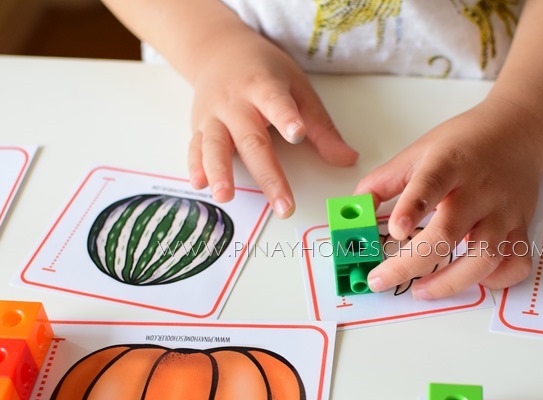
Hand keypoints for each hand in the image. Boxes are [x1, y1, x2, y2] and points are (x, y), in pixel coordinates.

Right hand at [187, 28, 357, 213]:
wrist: (220, 51)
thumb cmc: (263, 72)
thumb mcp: (298, 88)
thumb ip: (321, 127)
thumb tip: (347, 159)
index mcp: (264, 87)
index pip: (276, 103)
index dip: (287, 118)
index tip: (298, 134)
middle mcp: (236, 103)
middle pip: (252, 141)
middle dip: (269, 176)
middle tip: (283, 205)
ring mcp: (214, 116)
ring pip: (215, 145)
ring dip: (220, 172)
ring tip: (225, 196)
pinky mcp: (198, 128)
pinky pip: (195, 148)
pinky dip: (195, 167)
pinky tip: (200, 185)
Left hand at [355, 97, 542, 298]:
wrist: (519, 130)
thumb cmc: (465, 142)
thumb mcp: (419, 150)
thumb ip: (384, 181)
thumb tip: (354, 211)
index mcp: (450, 163)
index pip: (431, 184)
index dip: (412, 208)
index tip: (394, 230)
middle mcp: (479, 189)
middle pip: (448, 233)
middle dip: (411, 263)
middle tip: (381, 279)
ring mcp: (503, 211)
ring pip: (484, 258)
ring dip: (450, 283)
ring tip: (421, 290)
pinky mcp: (522, 227)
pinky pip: (516, 265)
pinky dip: (496, 281)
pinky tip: (472, 279)